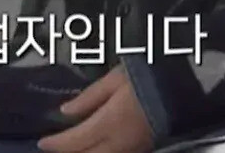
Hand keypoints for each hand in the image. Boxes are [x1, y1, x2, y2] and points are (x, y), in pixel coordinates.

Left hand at [36, 66, 154, 152]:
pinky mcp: (143, 148)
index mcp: (108, 123)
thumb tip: (65, 112)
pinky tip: (93, 148)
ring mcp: (132, 148)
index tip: (42, 143)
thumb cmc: (145, 78)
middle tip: (53, 148)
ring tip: (71, 148)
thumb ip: (88, 98)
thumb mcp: (112, 81)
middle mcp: (119, 142)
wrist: (181, 89)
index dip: (57, 144)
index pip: (75, 140)